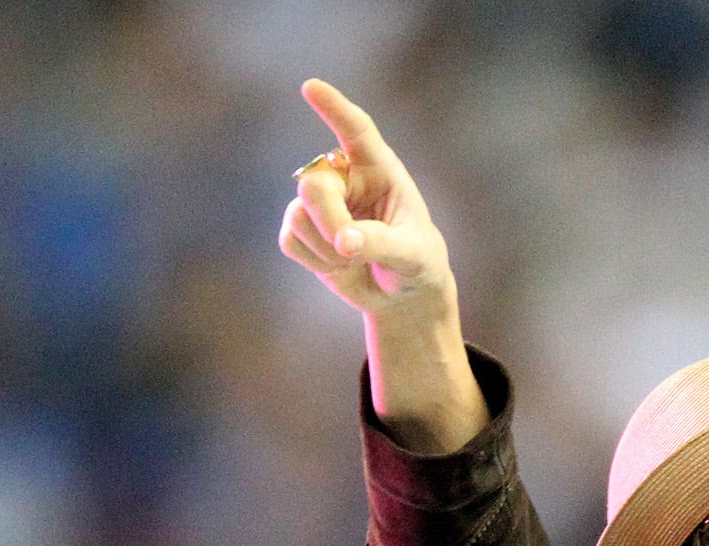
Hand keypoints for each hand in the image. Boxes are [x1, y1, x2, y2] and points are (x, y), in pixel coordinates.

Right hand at [280, 78, 455, 317]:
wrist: (404, 296)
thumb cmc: (419, 264)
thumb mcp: (413, 255)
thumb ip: (381, 243)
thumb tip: (343, 241)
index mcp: (380, 170)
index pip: (357, 131)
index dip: (334, 109)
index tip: (311, 87)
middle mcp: (347, 179)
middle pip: (313, 184)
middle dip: (328, 220)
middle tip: (347, 249)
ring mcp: (323, 204)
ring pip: (299, 215)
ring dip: (323, 248)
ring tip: (353, 259)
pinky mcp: (305, 230)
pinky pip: (289, 240)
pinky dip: (313, 260)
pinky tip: (336, 265)